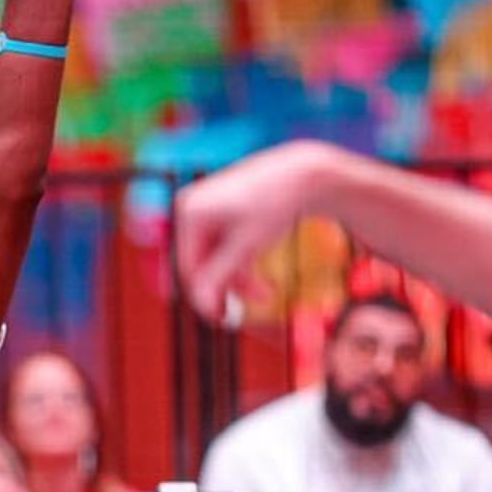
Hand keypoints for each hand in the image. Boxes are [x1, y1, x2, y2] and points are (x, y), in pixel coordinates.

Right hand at [172, 142, 336, 320]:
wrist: (304, 174)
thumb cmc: (274, 204)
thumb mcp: (246, 246)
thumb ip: (220, 275)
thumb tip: (200, 303)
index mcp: (189, 212)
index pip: (188, 266)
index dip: (204, 296)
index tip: (222, 318)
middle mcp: (191, 208)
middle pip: (201, 262)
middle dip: (228, 286)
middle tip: (247, 310)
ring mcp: (206, 209)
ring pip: (215, 257)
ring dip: (239, 277)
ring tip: (268, 291)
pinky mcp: (223, 211)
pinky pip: (225, 247)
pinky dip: (242, 261)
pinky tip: (262, 274)